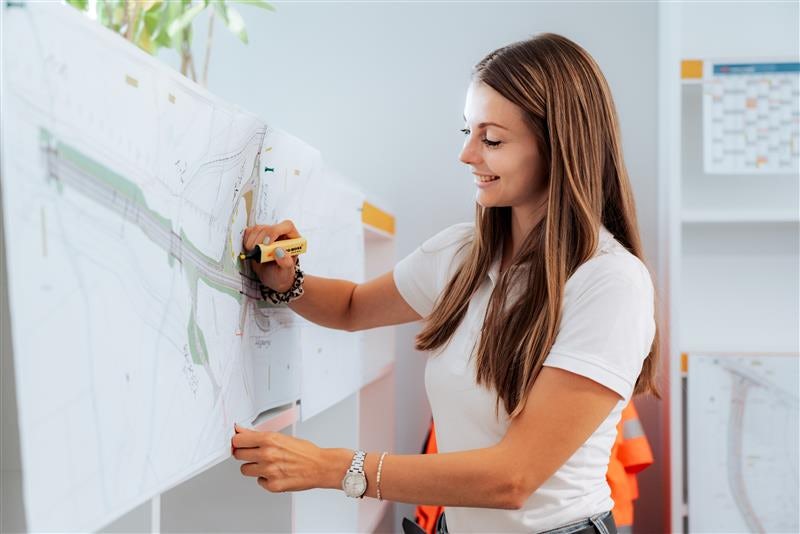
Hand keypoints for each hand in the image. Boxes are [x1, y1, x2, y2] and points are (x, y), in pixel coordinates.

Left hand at [231, 423, 346, 492]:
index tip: (238, 442)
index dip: (237, 441)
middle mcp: (267, 455)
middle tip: (253, 453)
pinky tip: (275, 473)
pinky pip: (258, 481)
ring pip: (245, 470)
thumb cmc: (304, 452)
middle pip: (238, 455)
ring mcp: (268, 471)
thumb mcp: (281, 437)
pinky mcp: (272, 485)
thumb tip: (240, 432)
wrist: (320, 466)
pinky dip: (264, 478)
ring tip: (266, 464)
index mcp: (269, 440)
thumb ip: (258, 436)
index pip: (238, 440)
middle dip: (244, 453)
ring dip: (253, 467)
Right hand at [242, 220, 300, 292]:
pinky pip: (249, 232)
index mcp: (293, 239)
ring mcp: (269, 234)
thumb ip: (286, 262)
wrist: (274, 278)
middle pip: (269, 227)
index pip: (287, 226)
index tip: (266, 244)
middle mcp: (281, 234)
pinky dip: (246, 240)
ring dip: (252, 241)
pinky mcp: (258, 236)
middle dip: (260, 240)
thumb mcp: (286, 272)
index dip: (275, 232)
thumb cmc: (282, 274)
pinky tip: (250, 250)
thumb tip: (279, 251)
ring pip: (257, 229)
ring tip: (254, 254)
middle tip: (257, 253)